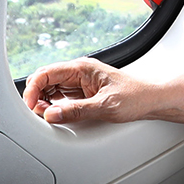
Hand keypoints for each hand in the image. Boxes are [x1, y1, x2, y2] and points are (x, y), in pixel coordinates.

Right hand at [23, 57, 156, 124]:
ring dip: (44, 100)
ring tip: (47, 115)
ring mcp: (80, 81)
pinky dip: (54, 104)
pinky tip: (56, 113)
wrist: (152, 99)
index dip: (32, 89)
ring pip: (51, 87)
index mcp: (82, 67)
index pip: (46, 73)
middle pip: (45, 79)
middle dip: (35, 95)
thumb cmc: (135, 97)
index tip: (30, 106)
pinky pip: (61, 95)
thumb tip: (51, 114)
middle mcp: (79, 71)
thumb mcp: (104, 107)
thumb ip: (76, 111)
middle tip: (38, 113)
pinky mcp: (83, 91)